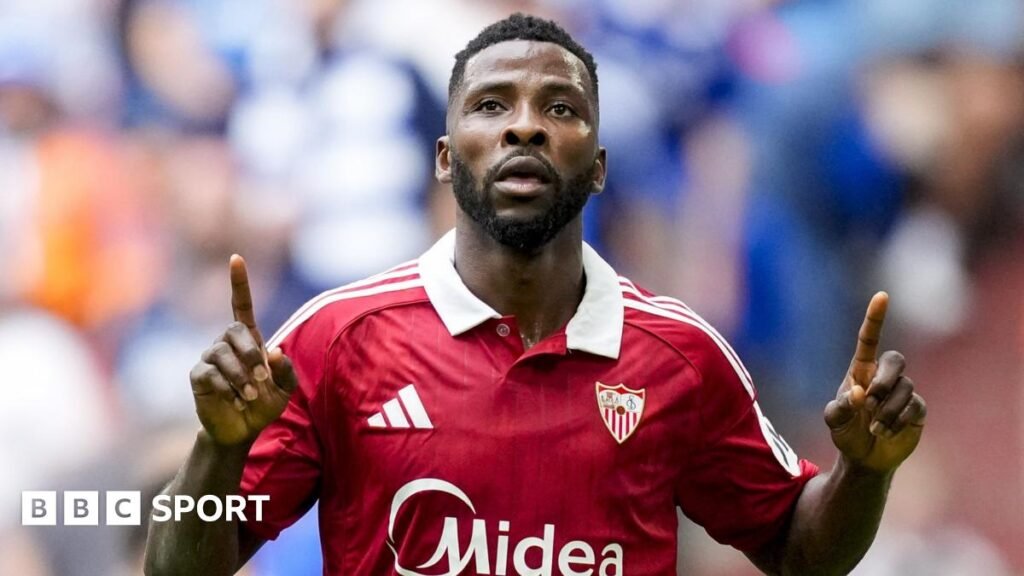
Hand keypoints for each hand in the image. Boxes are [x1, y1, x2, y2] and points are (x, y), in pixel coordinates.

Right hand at [189, 255, 297, 445]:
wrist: (242, 430)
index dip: (239, 283)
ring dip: (241, 376)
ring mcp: (210, 358)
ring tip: (250, 396)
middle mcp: (227, 343)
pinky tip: (232, 400)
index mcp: (249, 340)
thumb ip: (286, 371)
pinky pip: (209, 373)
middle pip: (235, 330)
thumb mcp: (285, 389)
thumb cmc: (264, 404)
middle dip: (251, 354)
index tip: (236, 258)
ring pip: (221, 352)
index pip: (241, 304)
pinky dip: (226, 388)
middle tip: (262, 379)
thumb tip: (274, 352)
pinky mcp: (199, 376)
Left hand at [824, 292, 926, 472]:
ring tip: (875, 428)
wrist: (864, 457)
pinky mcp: (916, 409)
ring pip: (905, 388)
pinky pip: (915, 406)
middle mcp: (883, 377)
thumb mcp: (834, 421)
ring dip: (887, 410)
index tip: (882, 296)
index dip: (875, 318)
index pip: (869, 339)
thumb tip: (858, 393)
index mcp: (860, 371)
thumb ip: (841, 407)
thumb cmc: (846, 432)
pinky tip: (886, 432)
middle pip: (895, 359)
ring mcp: (902, 392)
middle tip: (868, 402)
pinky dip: (898, 421)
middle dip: (884, 380)